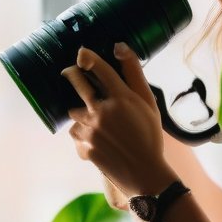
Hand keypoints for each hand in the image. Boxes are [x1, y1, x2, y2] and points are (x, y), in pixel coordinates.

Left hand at [61, 42, 177, 197]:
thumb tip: (119, 47)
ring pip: (74, 113)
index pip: (101, 69)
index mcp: (122, 98)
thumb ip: (134, 74)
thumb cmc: (150, 137)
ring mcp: (91, 130)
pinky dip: (82, 135)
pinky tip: (97, 141)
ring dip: (81, 114)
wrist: (144, 175)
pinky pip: (76, 134)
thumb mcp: (148, 104)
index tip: (81, 52)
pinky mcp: (84, 146)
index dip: (88, 57)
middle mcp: (103, 111)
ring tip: (96, 121)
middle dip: (71, 74)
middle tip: (71, 72)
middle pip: (78, 84)